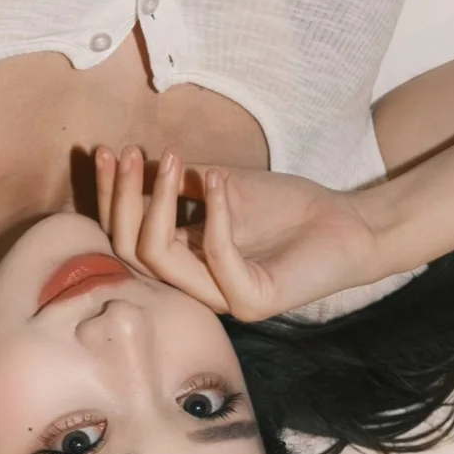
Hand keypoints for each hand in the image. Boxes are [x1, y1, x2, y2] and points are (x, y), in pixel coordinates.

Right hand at [95, 146, 388, 321]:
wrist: (346, 222)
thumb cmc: (286, 206)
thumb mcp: (221, 184)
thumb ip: (179, 183)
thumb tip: (133, 161)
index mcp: (183, 262)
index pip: (127, 237)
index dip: (111, 196)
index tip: (108, 152)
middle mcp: (195, 287)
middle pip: (131, 252)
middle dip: (122, 199)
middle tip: (127, 154)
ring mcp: (222, 299)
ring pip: (161, 260)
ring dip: (158, 203)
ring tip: (170, 160)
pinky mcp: (252, 301)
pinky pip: (217, 260)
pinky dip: (213, 216)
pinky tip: (215, 179)